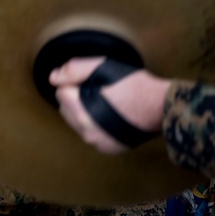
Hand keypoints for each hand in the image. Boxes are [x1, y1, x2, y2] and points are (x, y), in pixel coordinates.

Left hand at [48, 57, 170, 153]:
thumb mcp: (103, 67)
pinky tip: (112, 116)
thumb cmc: (134, 86)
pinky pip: (93, 134)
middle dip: (76, 99)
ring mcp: (96, 142)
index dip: (75, 83)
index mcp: (80, 111)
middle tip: (99, 90)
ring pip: (78, 123)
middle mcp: (85, 131)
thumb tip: (53, 77)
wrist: (161, 107)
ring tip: (107, 103)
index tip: (92, 81)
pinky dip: (97, 126)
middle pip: (66, 109)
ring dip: (85, 112)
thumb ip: (74, 70)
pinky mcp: (107, 149)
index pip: (60, 92)